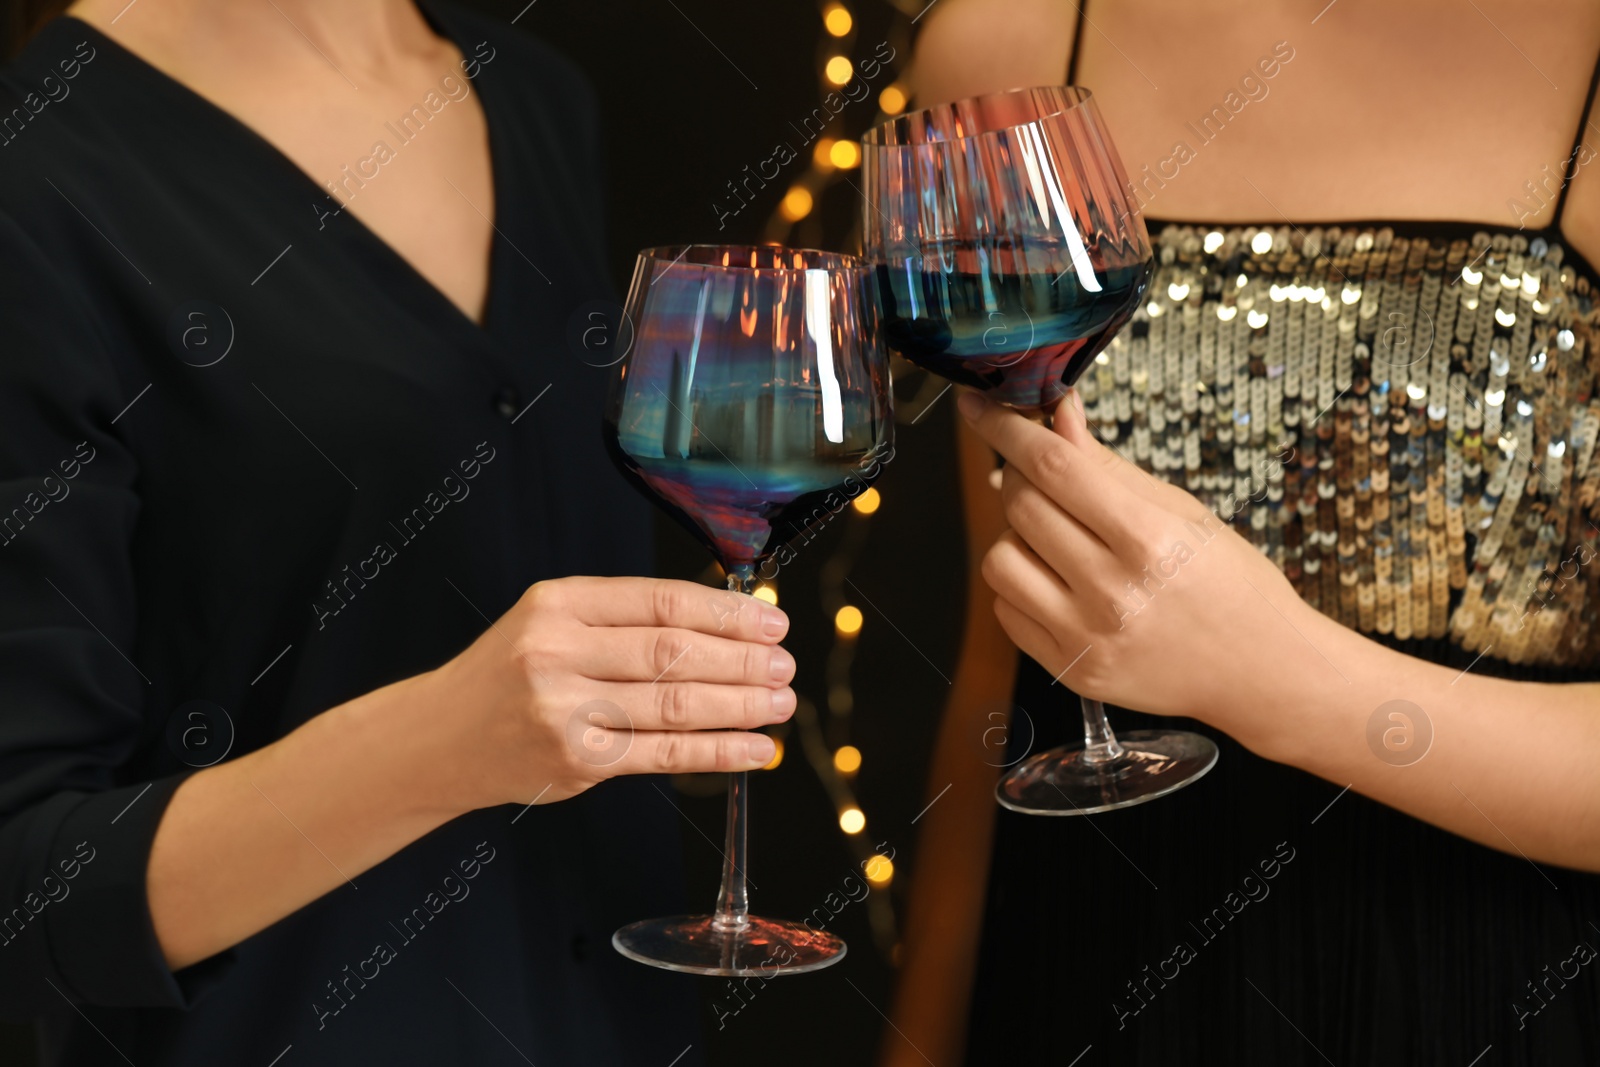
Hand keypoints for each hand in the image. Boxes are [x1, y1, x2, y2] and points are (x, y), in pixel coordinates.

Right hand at [419, 576, 794, 811]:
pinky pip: (665, 754)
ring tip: (780, 703)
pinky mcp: (577, 760)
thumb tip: (725, 622)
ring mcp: (566, 709)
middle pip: (673, 652)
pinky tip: (756, 748)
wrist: (441, 737)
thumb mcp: (552, 621)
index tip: (769, 621)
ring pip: (675, 704)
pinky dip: (719, 751)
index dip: (726, 613)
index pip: (661, 601)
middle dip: (741, 659)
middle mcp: (557, 651)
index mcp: (559, 602)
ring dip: (741, 705)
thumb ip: (625, 618)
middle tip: (784, 665)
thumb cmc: (511, 674)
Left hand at [959, 388, 1330, 730]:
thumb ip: (1108, 467)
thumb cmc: (1230, 586)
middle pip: (1020, 507)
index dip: (1007, 429)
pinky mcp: (1070, 671)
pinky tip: (1057, 580)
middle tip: (1042, 477)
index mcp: (1148, 540)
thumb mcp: (1182, 512)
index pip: (1053, 467)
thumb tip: (1057, 415)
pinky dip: (1021, 585)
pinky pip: (1007, 609)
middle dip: (1018, 477)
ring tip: (1057, 539)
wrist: (1259, 672)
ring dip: (1015, 536)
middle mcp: (1112, 592)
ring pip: (999, 559)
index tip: (981, 407)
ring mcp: (1086, 637)